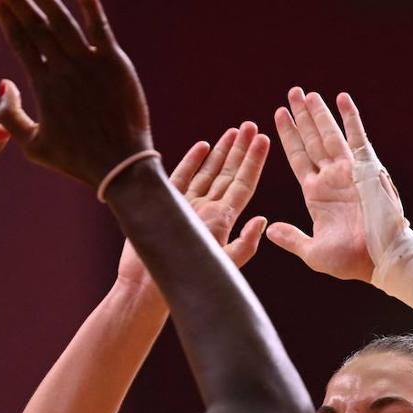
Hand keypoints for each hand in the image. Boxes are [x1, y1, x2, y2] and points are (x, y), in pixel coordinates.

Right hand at [0, 0, 151, 186]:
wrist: (121, 167)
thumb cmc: (78, 160)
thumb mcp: (34, 147)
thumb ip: (11, 117)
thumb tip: (4, 84)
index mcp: (42, 86)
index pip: (19, 41)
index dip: (6, 16)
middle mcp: (63, 69)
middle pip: (36, 24)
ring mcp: (90, 64)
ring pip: (62, 20)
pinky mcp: (115, 63)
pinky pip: (100, 26)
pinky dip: (89, 3)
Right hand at [117, 122, 269, 290]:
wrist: (148, 286)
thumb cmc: (186, 278)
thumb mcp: (223, 263)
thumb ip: (244, 244)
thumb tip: (262, 220)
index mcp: (223, 220)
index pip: (244, 184)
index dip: (254, 162)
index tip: (263, 140)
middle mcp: (208, 209)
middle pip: (229, 174)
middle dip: (240, 149)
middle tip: (250, 126)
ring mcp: (188, 205)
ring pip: (208, 172)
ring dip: (221, 152)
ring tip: (233, 132)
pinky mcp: (168, 204)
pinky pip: (183, 176)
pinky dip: (193, 161)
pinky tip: (203, 146)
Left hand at [266, 88, 378, 282]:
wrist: (379, 260)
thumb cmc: (349, 260)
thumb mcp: (312, 252)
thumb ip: (291, 238)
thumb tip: (270, 231)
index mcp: (315, 194)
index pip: (297, 157)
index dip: (288, 136)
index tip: (279, 115)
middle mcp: (330, 178)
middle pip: (311, 139)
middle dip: (301, 116)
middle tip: (292, 92)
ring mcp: (348, 172)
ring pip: (329, 134)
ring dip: (319, 113)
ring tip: (307, 93)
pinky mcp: (366, 169)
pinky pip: (356, 138)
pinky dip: (350, 118)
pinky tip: (341, 99)